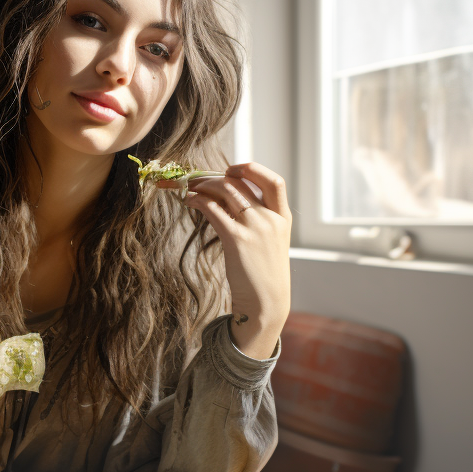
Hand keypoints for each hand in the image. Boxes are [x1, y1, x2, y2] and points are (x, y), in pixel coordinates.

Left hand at [175, 161, 290, 358]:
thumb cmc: (263, 274)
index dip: (252, 169)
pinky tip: (189, 201)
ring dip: (203, 186)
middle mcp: (271, 218)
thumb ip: (258, 220)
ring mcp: (255, 228)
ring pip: (226, 191)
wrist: (266, 302)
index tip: (233, 169)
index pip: (274, 181)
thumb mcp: (270, 242)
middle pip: (240, 184)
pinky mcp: (237, 239)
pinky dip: (199, 200)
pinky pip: (214, 209)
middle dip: (214, 178)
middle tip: (196, 180)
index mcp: (283, 217)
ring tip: (189, 189)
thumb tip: (230, 199)